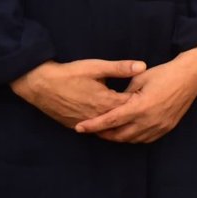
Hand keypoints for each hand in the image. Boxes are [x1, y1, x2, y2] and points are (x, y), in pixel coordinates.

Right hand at [10, 57, 146, 128]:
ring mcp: (85, 123)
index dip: (142, 103)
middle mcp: (96, 116)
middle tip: (150, 116)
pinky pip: (94, 131)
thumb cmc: (70, 73)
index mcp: (105, 101)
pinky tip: (113, 129)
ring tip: (135, 125)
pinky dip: (105, 130)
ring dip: (120, 127)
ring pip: (108, 130)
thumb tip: (142, 66)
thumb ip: (120, 68)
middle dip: (134, 118)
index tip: (156, 101)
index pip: (130, 107)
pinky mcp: (75, 125)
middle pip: (121, 121)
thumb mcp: (97, 67)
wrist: (40, 85)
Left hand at [74, 44, 196, 143]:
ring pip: (131, 140)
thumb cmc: (164, 73)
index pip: (110, 121)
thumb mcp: (139, 78)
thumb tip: (112, 103)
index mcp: (140, 106)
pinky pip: (145, 139)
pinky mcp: (166, 128)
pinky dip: (133, 138)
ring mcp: (159, 126)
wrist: (191, 75)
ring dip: (117, 137)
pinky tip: (127, 131)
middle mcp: (149, 120)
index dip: (93, 125)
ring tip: (108, 131)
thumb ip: (124, 94)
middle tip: (92, 130)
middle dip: (103, 134)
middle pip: (118, 135)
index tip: (79, 128)